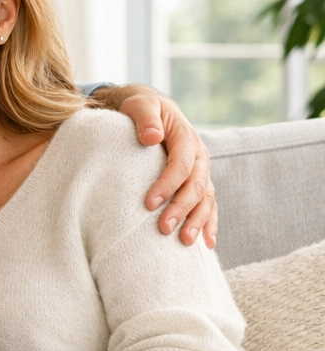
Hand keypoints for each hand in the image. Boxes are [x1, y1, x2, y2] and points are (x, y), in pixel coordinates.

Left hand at [112, 87, 216, 247]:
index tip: (149, 204)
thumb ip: (145, 119)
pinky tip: (206, 244)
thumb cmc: (142, 109)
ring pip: (206, 198)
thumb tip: (152, 137)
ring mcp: (201, 171)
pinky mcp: (198, 182)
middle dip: (182, 209)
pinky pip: (208, 204)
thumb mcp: (140, 106)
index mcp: (186, 138)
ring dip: (199, 221)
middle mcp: (199, 157)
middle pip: (196, 186)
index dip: (167, 185)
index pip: (180, 165)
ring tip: (186, 242)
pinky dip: (209, 223)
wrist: (152, 109)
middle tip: (164, 229)